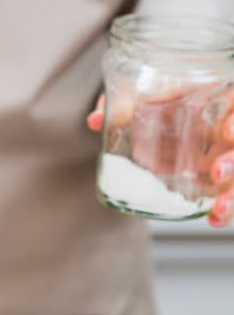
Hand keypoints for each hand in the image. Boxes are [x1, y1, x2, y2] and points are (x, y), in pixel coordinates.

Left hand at [86, 91, 233, 226]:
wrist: (160, 109)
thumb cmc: (162, 96)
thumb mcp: (146, 94)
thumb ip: (123, 103)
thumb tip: (94, 120)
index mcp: (217, 101)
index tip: (228, 130)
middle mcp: (224, 131)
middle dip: (232, 160)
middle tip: (217, 170)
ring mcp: (222, 157)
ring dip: (230, 194)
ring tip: (217, 208)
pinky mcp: (213, 180)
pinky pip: (224, 196)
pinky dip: (222, 211)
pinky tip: (213, 220)